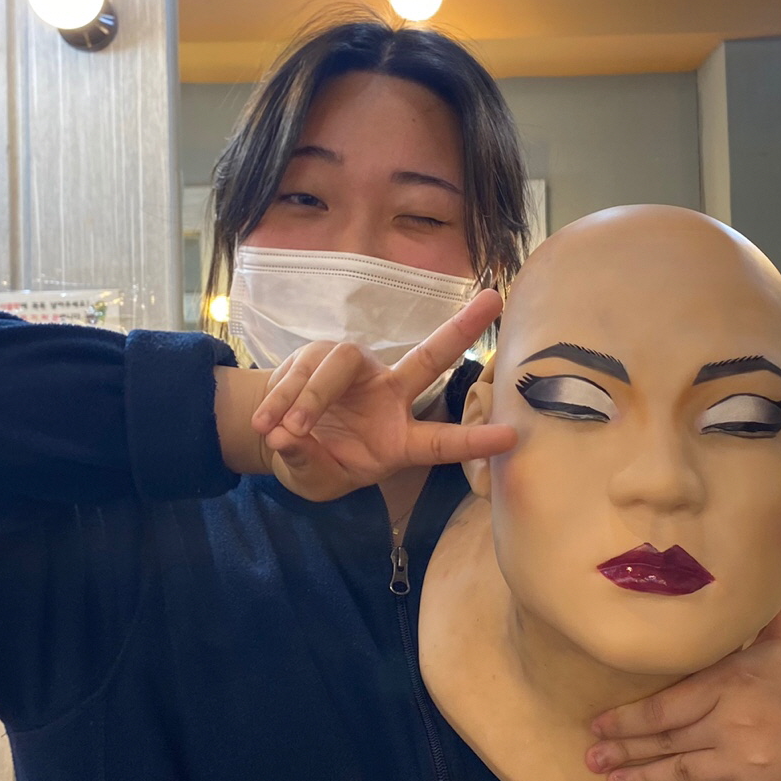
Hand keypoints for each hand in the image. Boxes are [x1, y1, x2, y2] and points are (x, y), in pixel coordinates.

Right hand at [240, 288, 517, 501]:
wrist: (279, 438)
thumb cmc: (316, 464)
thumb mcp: (314, 480)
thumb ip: (306, 462)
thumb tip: (287, 437)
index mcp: (398, 439)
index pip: (441, 440)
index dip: (473, 440)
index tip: (512, 437)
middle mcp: (388, 396)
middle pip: (428, 358)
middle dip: (461, 328)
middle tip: (493, 300)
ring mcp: (357, 372)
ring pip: (340, 366)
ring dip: (310, 399)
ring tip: (284, 433)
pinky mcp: (320, 356)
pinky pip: (303, 370)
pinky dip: (282, 398)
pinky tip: (267, 423)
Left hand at [585, 597, 780, 780]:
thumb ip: (760, 604)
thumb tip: (740, 560)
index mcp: (735, 681)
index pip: (667, 705)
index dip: (628, 719)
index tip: (598, 723)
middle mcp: (734, 724)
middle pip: (666, 741)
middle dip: (622, 751)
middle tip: (588, 757)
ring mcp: (744, 763)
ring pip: (680, 773)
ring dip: (639, 779)